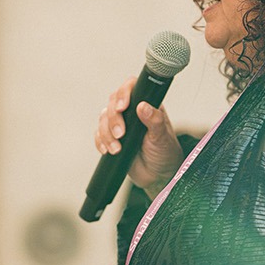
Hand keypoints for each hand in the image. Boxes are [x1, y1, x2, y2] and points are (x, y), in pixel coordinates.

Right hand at [95, 78, 182, 195]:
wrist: (158, 176)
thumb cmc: (165, 153)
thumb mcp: (163, 138)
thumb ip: (155, 121)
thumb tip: (143, 106)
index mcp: (147, 105)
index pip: (131, 88)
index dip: (123, 93)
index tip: (122, 107)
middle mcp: (132, 112)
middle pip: (113, 103)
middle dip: (113, 119)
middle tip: (121, 134)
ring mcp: (121, 124)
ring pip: (103, 119)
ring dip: (106, 133)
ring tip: (117, 149)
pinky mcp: (111, 138)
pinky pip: (99, 134)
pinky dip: (100, 141)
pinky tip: (107, 150)